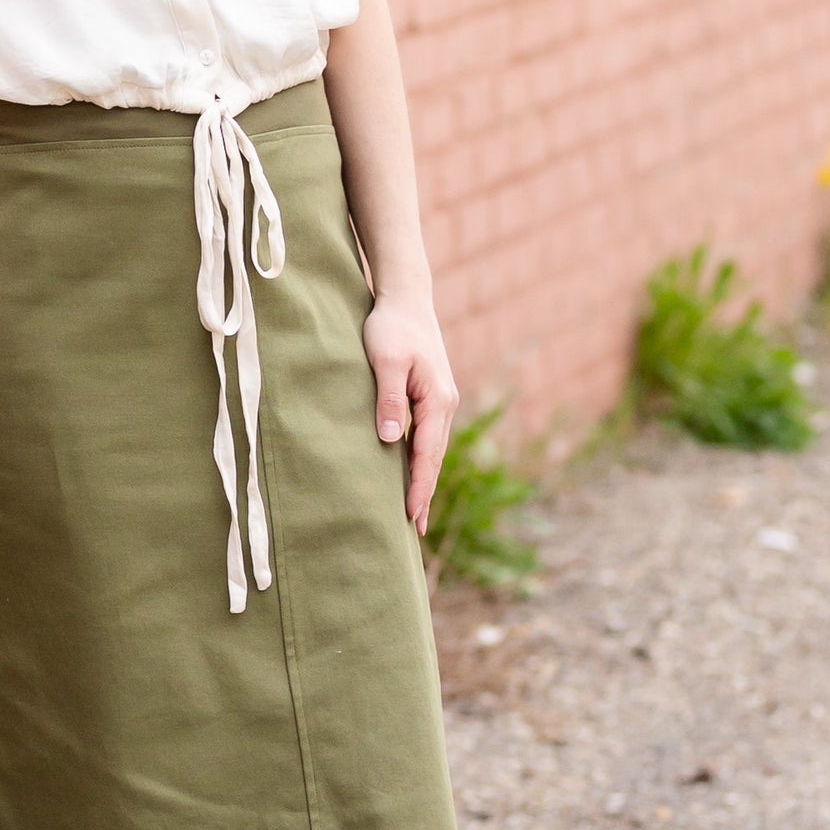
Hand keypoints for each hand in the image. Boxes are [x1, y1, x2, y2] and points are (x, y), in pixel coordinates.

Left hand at [364, 289, 458, 535]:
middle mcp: (444, 404)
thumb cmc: (390, 326)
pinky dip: (421, 459)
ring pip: (433, 449)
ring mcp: (440, 401)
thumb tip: (390, 440)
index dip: (418, 488)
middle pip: (435, 459)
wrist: (405, 297)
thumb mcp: (384, 361)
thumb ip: (388, 400)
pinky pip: (427, 437)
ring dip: (424, 480)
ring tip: (414, 513)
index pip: (427, 455)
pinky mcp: (431, 396)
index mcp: (437, 400)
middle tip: (414, 532)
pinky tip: (412, 472)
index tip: (409, 517)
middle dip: (425, 494)